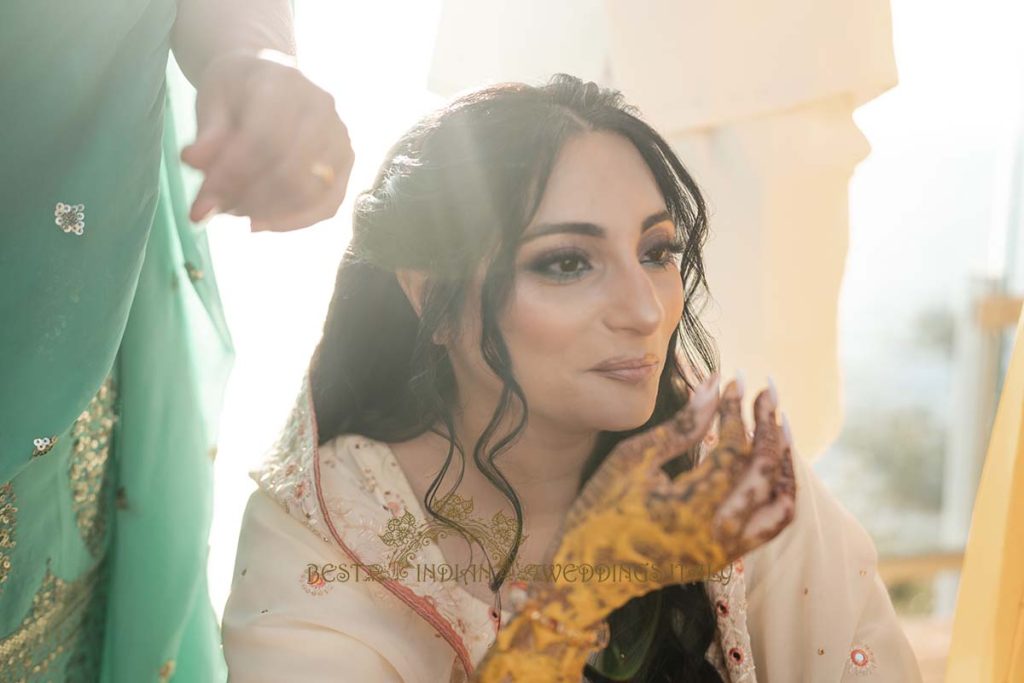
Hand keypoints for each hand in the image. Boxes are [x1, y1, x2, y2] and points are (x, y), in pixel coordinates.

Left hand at [181, 50, 354, 231]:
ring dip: (269, 212)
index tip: (202, 200)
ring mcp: (340, 136)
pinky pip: (328, 204)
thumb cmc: (236, 92)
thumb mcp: (211, 102)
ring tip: (236, 213)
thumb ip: (206, 136)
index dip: (232, 175)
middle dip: (249, 199)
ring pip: (310, 190)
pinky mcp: (346, 162)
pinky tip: (264, 223)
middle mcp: (320, 108)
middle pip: (290, 169)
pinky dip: (296, 221)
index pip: (263, 139)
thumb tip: (192, 164)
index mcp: (282, 84)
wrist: (270, 76)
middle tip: (217, 210)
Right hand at [543, 375, 794, 622]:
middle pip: (765, 473)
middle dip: (770, 425)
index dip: (737, 411)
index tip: (734, 380)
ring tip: (779, 426)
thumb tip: (714, 385)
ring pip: (781, 504)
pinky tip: (767, 464)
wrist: (589, 573)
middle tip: (767, 391)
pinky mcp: (725, 560)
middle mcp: (719, 535)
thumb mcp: (632, 460)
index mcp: (692, 509)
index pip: (733, 451)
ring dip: (784, 462)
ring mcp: (727, 552)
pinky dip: (775, 491)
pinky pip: (769, 524)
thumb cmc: (601, 510)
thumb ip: (679, 426)